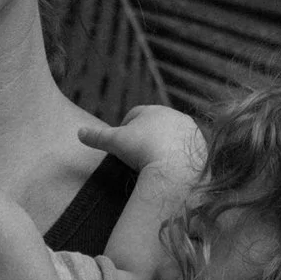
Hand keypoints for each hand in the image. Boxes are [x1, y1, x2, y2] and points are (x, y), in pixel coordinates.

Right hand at [78, 106, 206, 189]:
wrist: (176, 169)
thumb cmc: (143, 152)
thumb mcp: (115, 143)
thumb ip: (97, 137)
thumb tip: (79, 133)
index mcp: (153, 110)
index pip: (135, 115)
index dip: (125, 128)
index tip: (122, 143)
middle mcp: (173, 115)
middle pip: (155, 123)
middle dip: (146, 135)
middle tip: (137, 154)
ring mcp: (190, 130)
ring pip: (172, 135)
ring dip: (164, 144)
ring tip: (155, 162)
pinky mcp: (201, 145)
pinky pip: (186, 149)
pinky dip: (178, 155)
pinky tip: (171, 168)